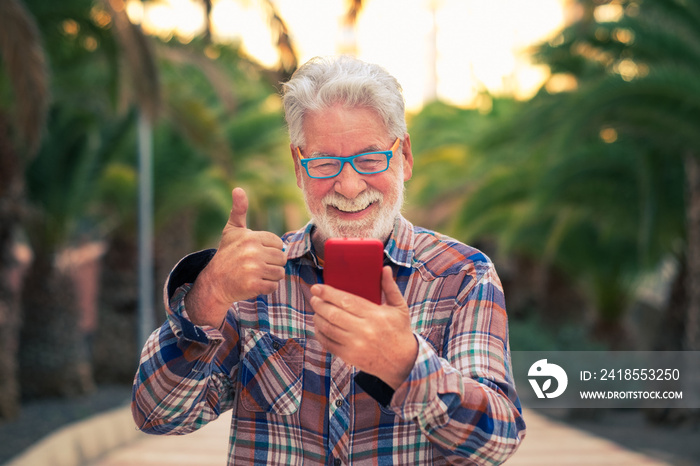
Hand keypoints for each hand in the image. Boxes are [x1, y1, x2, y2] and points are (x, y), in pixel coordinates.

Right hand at [185, 187, 286, 326]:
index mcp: (251, 237)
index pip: (279, 244)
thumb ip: (239, 210)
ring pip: (279, 273)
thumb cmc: (226, 255)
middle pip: (282, 258)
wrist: (214, 283)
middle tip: (256, 266)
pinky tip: (254, 284)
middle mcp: (252, 252)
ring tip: (256, 274)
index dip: (270, 250)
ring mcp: (253, 269)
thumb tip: (238, 189)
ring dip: (270, 276)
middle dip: (272, 264)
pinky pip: (273, 286)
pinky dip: (266, 288)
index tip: (256, 253)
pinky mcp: (253, 285)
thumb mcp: (232, 231)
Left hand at [310, 266, 417, 389]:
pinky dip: (320, 334)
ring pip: (328, 328)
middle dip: (319, 304)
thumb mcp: (399, 307)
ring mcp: (356, 345)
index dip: (328, 293)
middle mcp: (364, 330)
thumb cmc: (399, 330)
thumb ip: (390, 287)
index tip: (317, 287)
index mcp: (375, 315)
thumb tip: (384, 268)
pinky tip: (319, 326)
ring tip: (316, 310)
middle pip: (333, 314)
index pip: (346, 301)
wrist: (402, 361)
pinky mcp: (350, 356)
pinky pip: (329, 343)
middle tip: (314, 297)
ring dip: (317, 318)